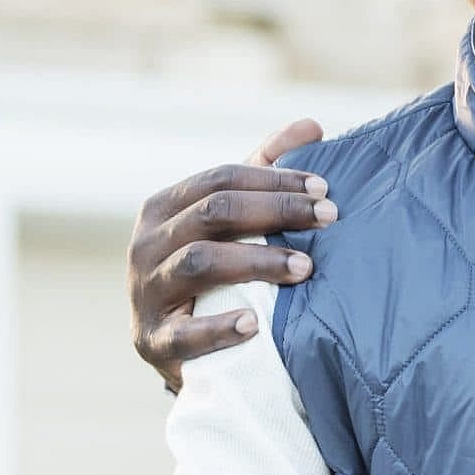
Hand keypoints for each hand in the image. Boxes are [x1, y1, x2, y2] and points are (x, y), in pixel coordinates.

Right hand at [130, 120, 335, 390]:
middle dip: (276, 210)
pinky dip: (219, 328)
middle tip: (329, 217)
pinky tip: (254, 325)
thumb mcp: (230, 222)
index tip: (324, 187)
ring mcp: (145, 294)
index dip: (274, 179)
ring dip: (256, 261)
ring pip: (199, 262)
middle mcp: (145, 246)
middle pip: (213, 212)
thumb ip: (264, 172)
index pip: (220, 179)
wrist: (178, 348)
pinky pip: (184, 334)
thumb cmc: (212, 271)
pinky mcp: (151, 341)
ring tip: (306, 267)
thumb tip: (311, 126)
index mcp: (162, 209)